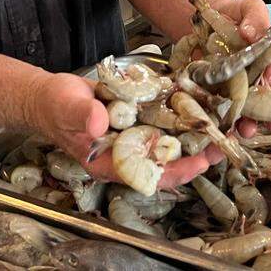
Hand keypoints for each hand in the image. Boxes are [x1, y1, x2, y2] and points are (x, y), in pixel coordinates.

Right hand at [29, 72, 211, 189]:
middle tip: (220, 144)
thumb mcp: (67, 107)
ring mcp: (132, 136)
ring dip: (192, 135)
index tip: (199, 162)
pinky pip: (161, 121)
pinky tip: (199, 104)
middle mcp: (125, 153)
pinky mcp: (136, 118)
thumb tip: (101, 121)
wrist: (50, 95)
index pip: (148, 175)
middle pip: (165, 162)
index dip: (175, 171)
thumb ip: (83, 115)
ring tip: (218, 126)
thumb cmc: (55, 106)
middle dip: (194, 155)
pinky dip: (180, 115)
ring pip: (168, 142)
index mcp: (109, 163)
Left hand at [213, 0, 270, 136]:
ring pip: (257, 114)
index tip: (270, 72)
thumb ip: (255, 15)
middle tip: (262, 111)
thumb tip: (251, 32)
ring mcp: (247, 92)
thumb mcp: (248, 8)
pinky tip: (227, 133)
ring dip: (254, 124)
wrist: (205, 24)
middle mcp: (267, 79)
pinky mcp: (227, 100)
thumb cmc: (235, 16)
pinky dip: (230, 127)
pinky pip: (233, 118)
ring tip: (247, 128)